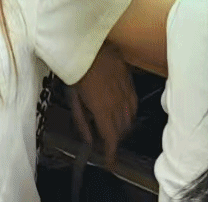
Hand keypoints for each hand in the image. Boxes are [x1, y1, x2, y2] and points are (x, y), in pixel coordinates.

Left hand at [71, 45, 135, 165]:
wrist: (85, 44)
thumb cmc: (75, 70)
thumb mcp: (73, 98)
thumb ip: (81, 121)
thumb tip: (89, 140)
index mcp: (102, 108)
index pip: (111, 138)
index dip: (111, 154)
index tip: (110, 163)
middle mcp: (117, 102)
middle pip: (121, 130)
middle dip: (114, 140)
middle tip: (104, 142)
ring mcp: (125, 91)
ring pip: (130, 118)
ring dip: (122, 127)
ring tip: (112, 128)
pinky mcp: (129, 81)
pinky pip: (134, 103)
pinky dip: (129, 113)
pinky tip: (122, 112)